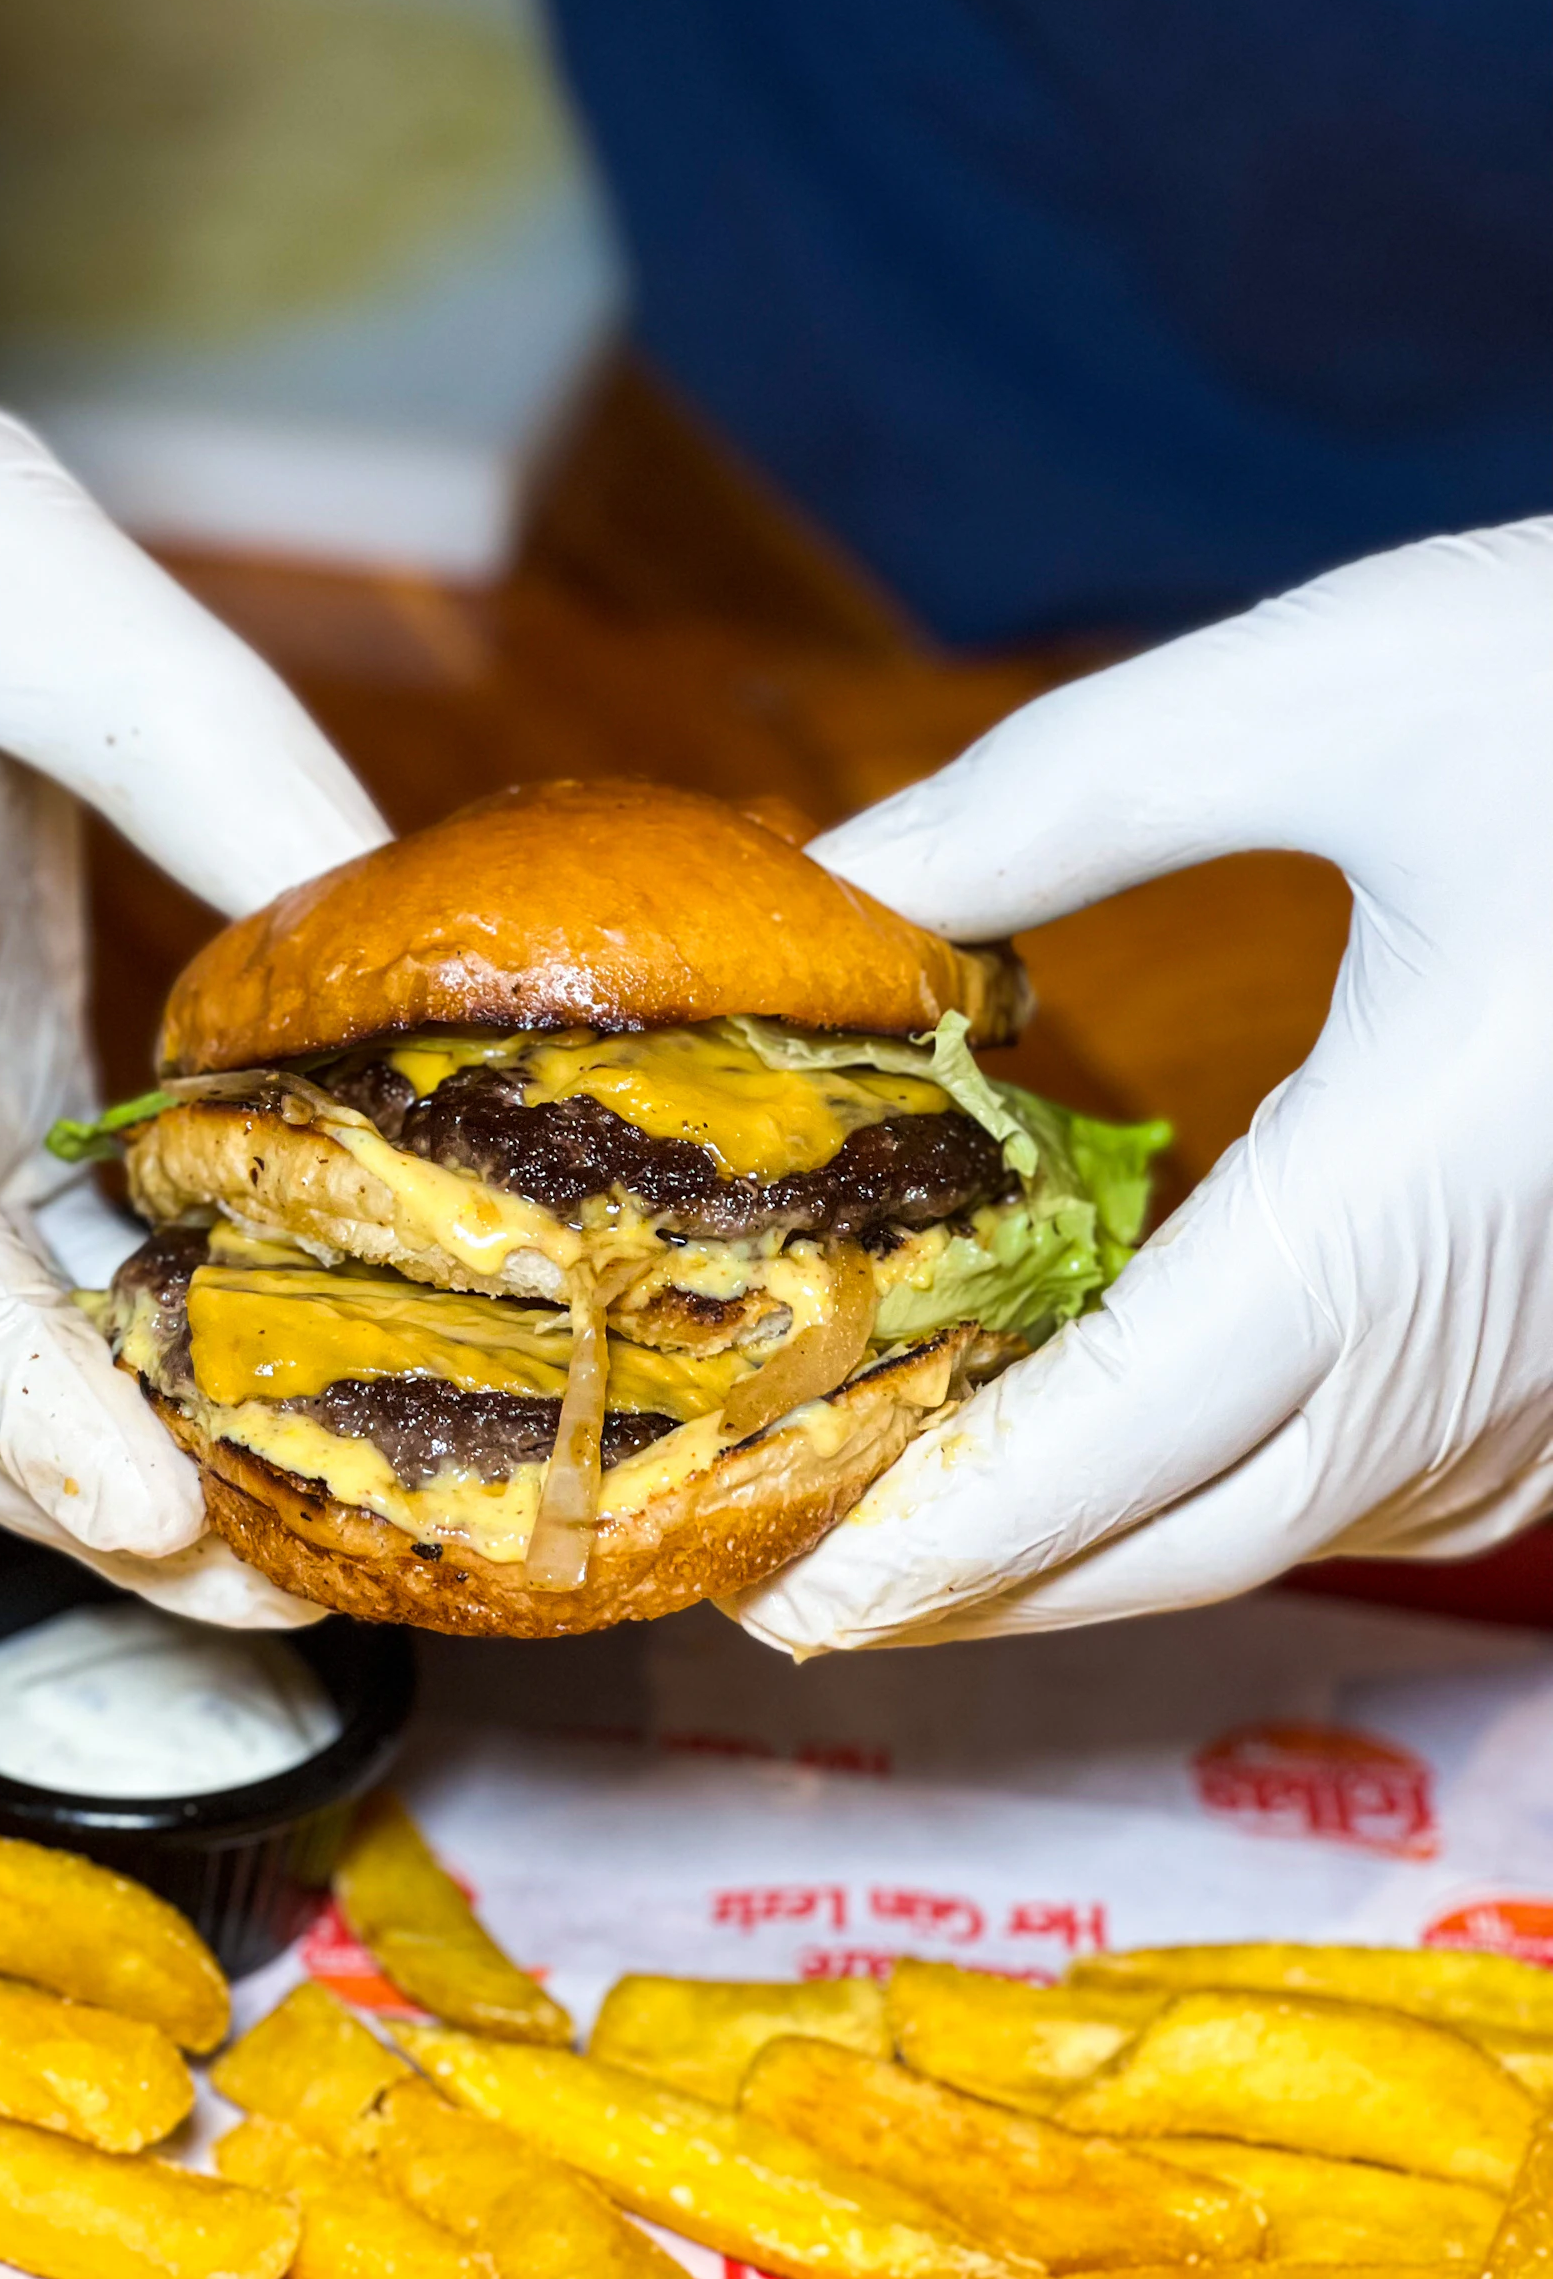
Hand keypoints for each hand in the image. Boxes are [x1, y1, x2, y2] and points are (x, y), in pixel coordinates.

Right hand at [0, 222, 387, 1619]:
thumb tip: (401, 946)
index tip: (162, 1516)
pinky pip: (2, 1258)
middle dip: (79, 1499)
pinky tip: (253, 1370)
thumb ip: (221, 763)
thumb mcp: (34, 578)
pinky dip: (117, 1335)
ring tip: (304, 1527)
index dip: (20, 1397)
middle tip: (291, 1588)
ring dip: (107, 1447)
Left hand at [736, 519, 1552, 1651]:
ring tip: (957, 1539)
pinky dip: (1260, 1500)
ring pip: (1313, 1530)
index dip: (946, 1527)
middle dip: (1002, 1586)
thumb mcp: (1336, 684)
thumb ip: (1061, 794)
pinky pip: (1419, 1484)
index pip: (1124, 1431)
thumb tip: (838, 881)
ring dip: (1123, 1557)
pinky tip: (1185, 1458)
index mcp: (1408, 1187)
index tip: (796, 1586)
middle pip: (1202, 1536)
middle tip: (821, 1593)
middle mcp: (1494, 1317)